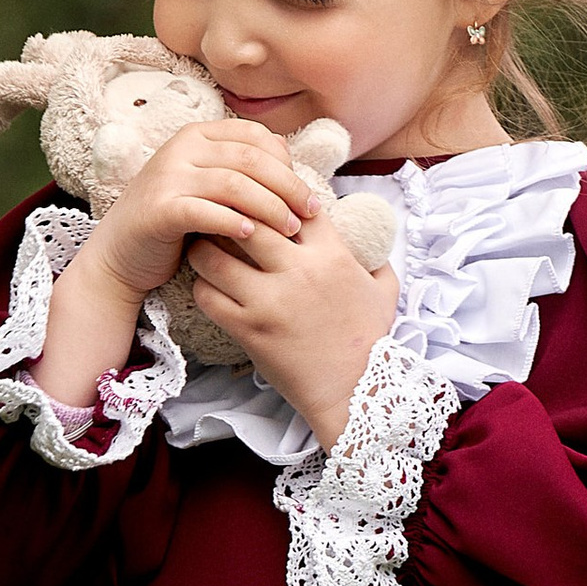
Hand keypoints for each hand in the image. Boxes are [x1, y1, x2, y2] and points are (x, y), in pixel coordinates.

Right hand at [84, 118, 325, 301]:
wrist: (121, 255)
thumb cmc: (176, 223)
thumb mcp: (210, 187)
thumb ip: (242, 171)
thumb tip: (291, 162)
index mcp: (197, 135)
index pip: (256, 137)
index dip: (288, 165)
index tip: (308, 196)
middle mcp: (180, 148)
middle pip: (250, 159)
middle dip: (288, 187)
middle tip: (310, 214)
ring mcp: (167, 176)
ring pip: (233, 184)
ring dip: (269, 207)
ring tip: (290, 229)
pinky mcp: (158, 209)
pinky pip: (205, 211)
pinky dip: (233, 222)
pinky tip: (252, 235)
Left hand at [185, 197, 399, 449]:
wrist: (356, 391)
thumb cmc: (371, 340)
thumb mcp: (385, 291)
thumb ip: (377, 259)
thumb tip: (372, 239)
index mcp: (332, 255)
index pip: (293, 203)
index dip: (272, 194)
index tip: (259, 197)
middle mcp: (299, 271)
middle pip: (247, 219)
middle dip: (229, 213)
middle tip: (215, 213)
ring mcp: (270, 300)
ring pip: (214, 256)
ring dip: (203, 248)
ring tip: (201, 247)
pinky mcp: (249, 328)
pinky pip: (208, 295)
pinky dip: (202, 286)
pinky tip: (208, 285)